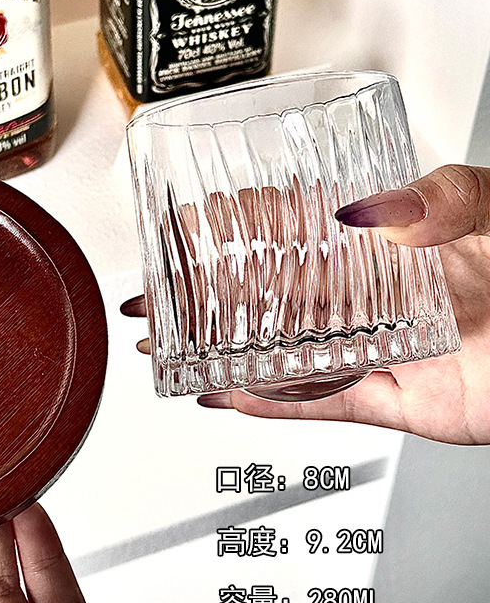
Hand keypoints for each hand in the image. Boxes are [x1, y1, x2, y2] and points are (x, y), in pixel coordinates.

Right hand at [123, 165, 489, 444]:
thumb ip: (442, 197)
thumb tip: (372, 212)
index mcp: (382, 243)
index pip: (289, 231)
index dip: (233, 228)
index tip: (185, 227)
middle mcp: (368, 296)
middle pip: (268, 296)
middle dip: (207, 295)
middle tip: (159, 294)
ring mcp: (374, 348)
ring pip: (280, 352)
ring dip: (222, 350)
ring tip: (172, 344)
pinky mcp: (394, 399)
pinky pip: (320, 405)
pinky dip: (269, 404)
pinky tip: (225, 392)